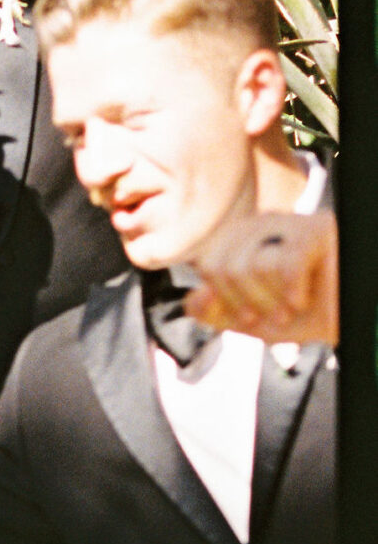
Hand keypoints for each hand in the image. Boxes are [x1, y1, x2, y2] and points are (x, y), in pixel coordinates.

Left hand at [186, 210, 337, 345]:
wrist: (348, 321)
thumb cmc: (303, 315)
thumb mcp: (251, 320)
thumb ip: (214, 311)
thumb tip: (194, 298)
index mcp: (240, 239)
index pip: (208, 265)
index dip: (227, 300)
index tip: (251, 316)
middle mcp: (263, 223)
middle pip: (223, 265)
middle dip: (247, 303)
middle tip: (276, 314)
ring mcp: (292, 222)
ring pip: (254, 266)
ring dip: (274, 302)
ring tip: (295, 306)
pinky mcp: (320, 229)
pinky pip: (286, 263)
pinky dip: (293, 293)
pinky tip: (303, 300)